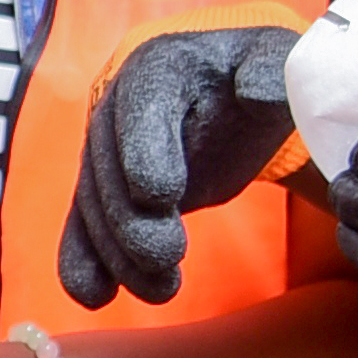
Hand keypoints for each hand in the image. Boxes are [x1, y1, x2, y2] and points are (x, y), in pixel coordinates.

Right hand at [61, 27, 306, 305]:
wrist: (231, 95)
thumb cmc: (256, 75)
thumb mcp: (274, 61)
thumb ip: (271, 70)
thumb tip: (256, 89)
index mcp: (158, 66)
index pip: (140, 107)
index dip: (144, 152)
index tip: (162, 196)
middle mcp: (117, 106)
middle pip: (109, 167)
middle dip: (131, 219)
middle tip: (167, 257)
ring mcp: (106, 152)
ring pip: (94, 206)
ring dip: (118, 255)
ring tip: (161, 290)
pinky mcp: (106, 192)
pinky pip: (83, 226)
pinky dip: (84, 262)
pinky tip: (94, 296)